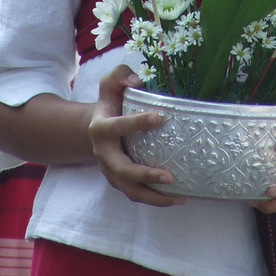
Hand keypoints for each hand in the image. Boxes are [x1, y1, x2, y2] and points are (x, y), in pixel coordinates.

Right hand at [89, 66, 185, 207]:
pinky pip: (137, 195)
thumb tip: (137, 81)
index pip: (117, 126)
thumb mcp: (111, 82)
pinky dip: (155, 200)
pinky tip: (178, 198)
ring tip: (178, 197)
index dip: (136, 123)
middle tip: (169, 176)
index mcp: (100, 128)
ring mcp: (111, 171)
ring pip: (130, 190)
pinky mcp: (120, 182)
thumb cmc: (111, 101)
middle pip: (121, 170)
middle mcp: (103, 153)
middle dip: (145, 175)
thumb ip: (121, 75)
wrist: (97, 128)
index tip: (159, 117)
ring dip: (153, 196)